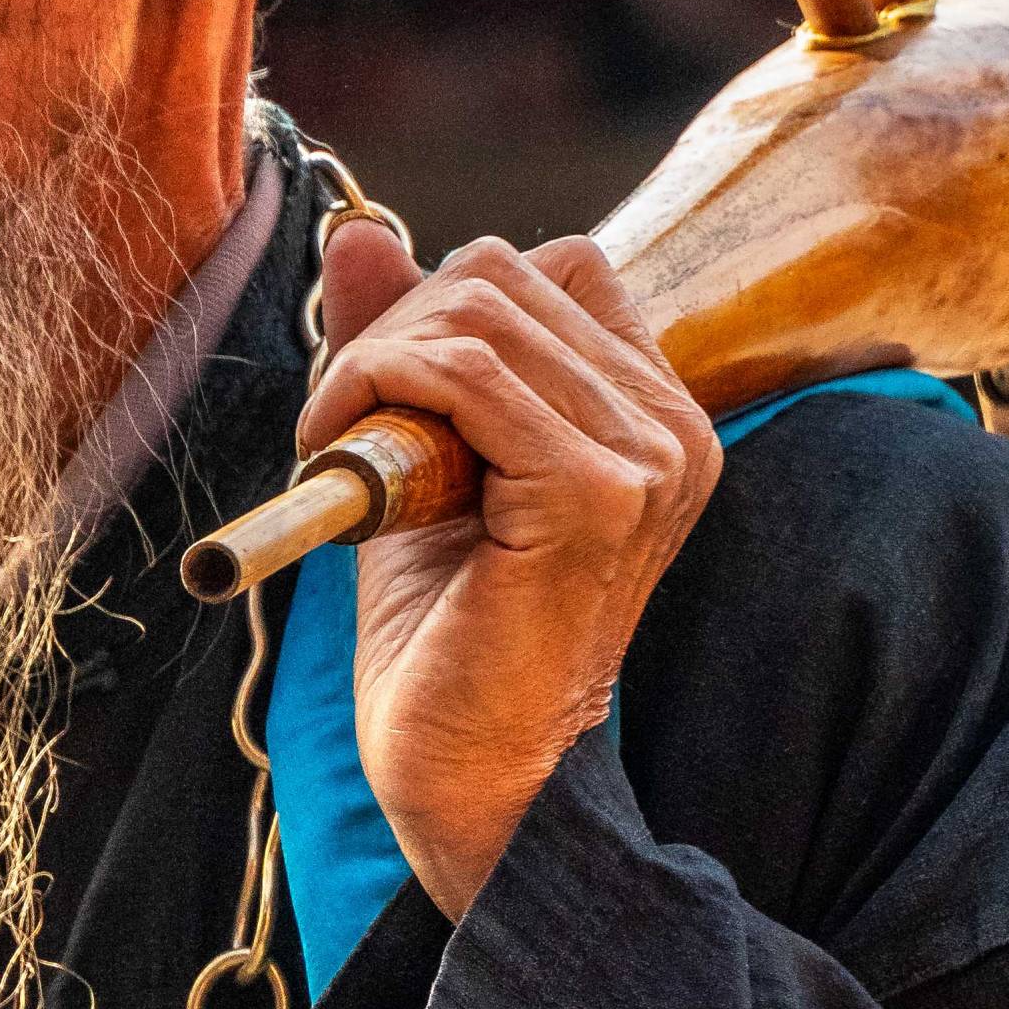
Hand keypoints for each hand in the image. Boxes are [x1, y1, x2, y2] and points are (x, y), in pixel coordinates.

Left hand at [299, 222, 722, 921]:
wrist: (468, 777)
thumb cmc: (444, 631)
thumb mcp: (415, 458)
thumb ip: (403, 342)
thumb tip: (360, 231)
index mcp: (652, 415)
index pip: (554, 265)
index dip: (445, 306)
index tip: (383, 394)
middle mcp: (669, 427)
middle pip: (504, 272)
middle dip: (396, 333)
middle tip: (346, 430)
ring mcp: (643, 458)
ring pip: (475, 311)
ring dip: (372, 367)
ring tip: (344, 454)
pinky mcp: (595, 495)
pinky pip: (462, 371)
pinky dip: (374, 390)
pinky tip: (339, 456)